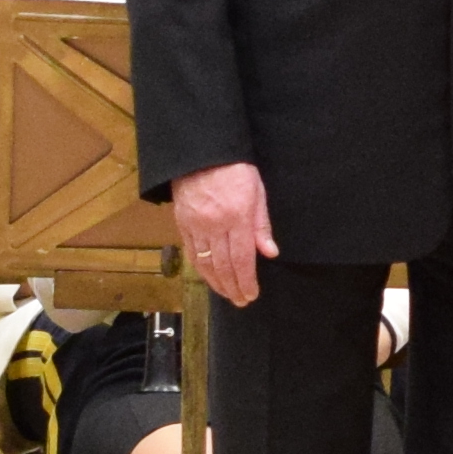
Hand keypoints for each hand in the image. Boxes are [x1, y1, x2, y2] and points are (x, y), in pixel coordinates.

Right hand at [170, 162, 275, 310]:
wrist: (202, 152)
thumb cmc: (235, 169)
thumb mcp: (257, 192)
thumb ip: (261, 224)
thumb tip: (270, 253)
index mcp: (237, 216)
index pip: (242, 258)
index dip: (246, 280)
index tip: (251, 294)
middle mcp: (215, 224)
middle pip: (223, 265)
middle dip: (233, 287)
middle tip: (240, 301)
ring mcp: (196, 225)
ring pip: (206, 263)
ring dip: (216, 283)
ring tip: (226, 294)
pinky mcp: (182, 223)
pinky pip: (191, 252)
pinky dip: (200, 269)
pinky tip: (208, 278)